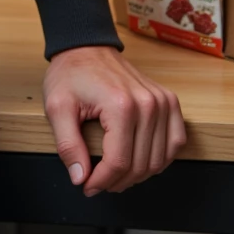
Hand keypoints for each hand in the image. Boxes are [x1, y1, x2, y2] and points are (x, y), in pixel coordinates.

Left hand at [43, 45, 185, 196]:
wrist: (86, 46)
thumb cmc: (71, 73)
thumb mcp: (57, 107)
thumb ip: (67, 145)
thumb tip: (80, 178)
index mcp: (121, 105)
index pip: (119, 163)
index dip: (102, 182)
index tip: (87, 186)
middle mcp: (148, 104)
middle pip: (141, 165)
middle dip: (117, 182)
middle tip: (98, 182)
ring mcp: (162, 102)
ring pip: (159, 160)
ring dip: (138, 175)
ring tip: (116, 174)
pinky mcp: (169, 101)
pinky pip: (176, 142)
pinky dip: (161, 158)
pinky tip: (141, 160)